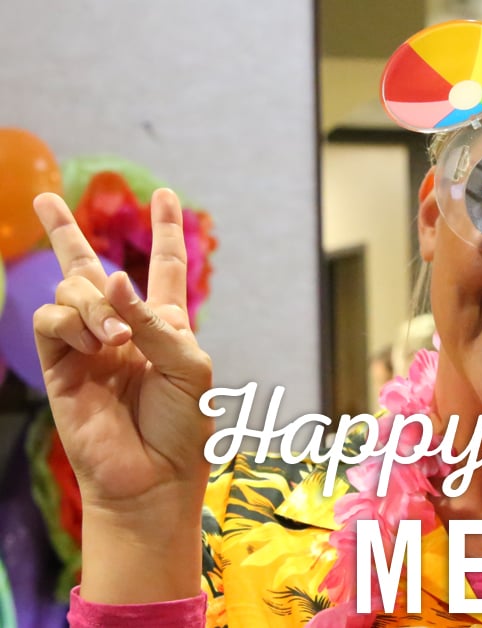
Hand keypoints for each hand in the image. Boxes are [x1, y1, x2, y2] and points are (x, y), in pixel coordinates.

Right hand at [32, 189, 213, 515]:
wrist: (153, 477)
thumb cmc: (183, 426)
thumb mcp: (191, 367)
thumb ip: (156, 322)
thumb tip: (115, 281)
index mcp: (164, 325)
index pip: (164, 267)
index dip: (165, 230)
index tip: (163, 194)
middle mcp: (123, 329)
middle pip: (89, 270)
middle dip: (63, 230)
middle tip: (45, 198)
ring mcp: (88, 346)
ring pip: (70, 292)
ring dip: (91, 302)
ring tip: (114, 337)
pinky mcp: (60, 366)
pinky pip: (50, 321)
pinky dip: (72, 321)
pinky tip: (96, 342)